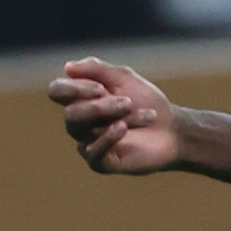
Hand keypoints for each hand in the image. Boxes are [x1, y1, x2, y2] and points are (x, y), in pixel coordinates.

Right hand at [51, 57, 181, 173]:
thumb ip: (97, 70)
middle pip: (71, 114)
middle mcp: (80, 122)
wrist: (172, 128)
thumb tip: (68, 67)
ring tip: (145, 115)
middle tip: (128, 103)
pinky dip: (107, 139)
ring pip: (87, 131)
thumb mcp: (124, 78)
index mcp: (81, 98)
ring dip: (117, 118)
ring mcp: (89, 143)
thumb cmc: (146, 101)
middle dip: (100, 107)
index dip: (73, 88)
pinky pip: (93, 154)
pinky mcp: (101, 163)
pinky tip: (123, 128)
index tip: (100, 88)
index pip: (57, 91)